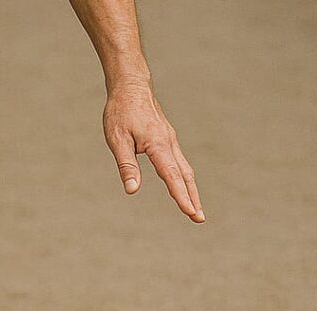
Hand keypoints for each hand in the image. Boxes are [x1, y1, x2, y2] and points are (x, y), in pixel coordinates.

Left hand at [103, 82, 203, 222]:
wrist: (131, 86)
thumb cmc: (120, 112)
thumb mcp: (117, 140)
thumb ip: (126, 166)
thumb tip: (132, 190)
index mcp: (157, 145)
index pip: (172, 176)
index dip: (181, 196)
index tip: (190, 212)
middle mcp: (169, 143)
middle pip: (185, 176)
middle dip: (192, 198)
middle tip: (199, 219)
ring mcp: (170, 140)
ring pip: (184, 169)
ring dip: (190, 190)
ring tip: (194, 208)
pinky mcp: (167, 139)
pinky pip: (178, 162)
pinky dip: (184, 177)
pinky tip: (182, 185)